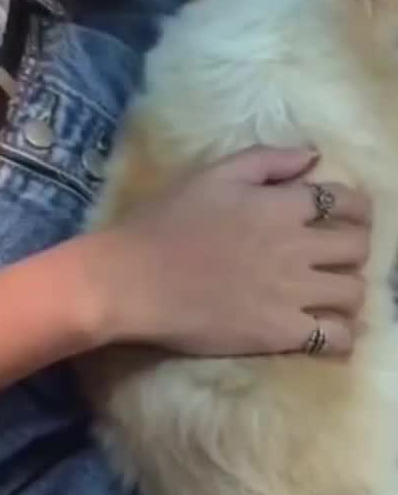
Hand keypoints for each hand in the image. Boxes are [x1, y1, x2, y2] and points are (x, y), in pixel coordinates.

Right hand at [86, 147, 370, 356]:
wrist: (136, 278)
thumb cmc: (168, 220)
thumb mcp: (213, 174)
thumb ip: (267, 160)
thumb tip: (313, 157)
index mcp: (281, 205)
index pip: (343, 201)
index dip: (355, 206)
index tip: (349, 213)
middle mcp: (296, 248)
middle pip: (358, 247)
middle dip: (355, 246)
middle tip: (337, 252)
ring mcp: (292, 293)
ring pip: (354, 293)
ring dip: (348, 288)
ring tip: (329, 290)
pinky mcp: (281, 333)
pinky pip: (337, 338)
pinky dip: (340, 333)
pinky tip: (325, 327)